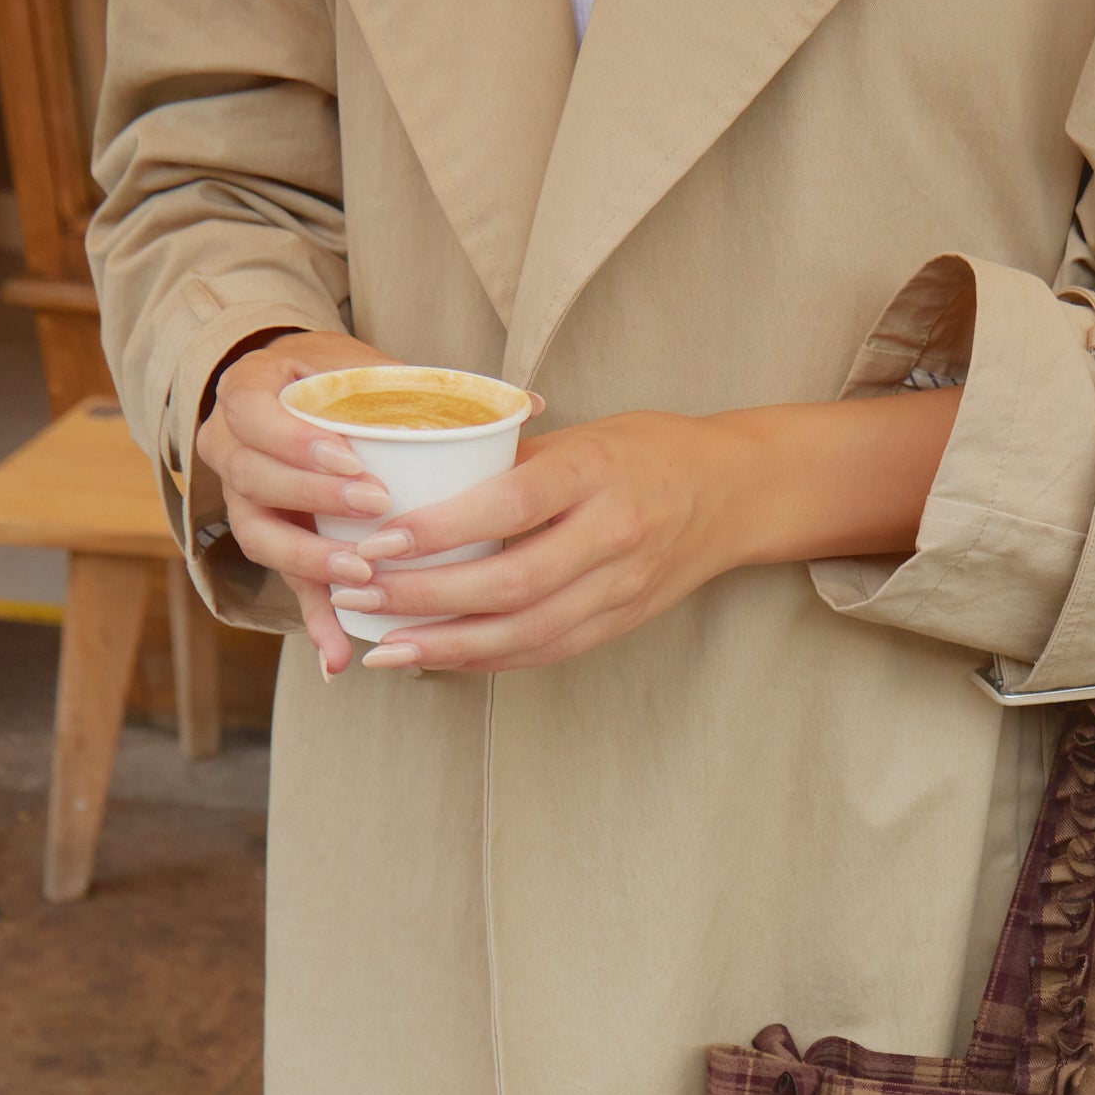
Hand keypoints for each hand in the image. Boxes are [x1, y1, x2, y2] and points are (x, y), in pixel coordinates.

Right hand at [193, 327, 403, 674]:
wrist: (296, 403)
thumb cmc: (341, 386)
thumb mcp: (370, 369)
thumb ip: (432, 387)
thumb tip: (532, 405)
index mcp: (250, 392)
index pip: (252, 413)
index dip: (294, 440)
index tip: (352, 457)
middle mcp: (230, 448)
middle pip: (253, 479)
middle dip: (313, 496)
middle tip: (375, 509)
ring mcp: (242, 499)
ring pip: (259, 536)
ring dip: (309, 562)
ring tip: (361, 578)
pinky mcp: (270, 544)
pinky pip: (284, 587)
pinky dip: (314, 622)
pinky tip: (339, 658)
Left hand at [323, 410, 751, 673]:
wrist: (734, 491)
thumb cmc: (646, 450)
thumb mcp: (581, 434)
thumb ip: (509, 462)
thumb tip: (418, 482)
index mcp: (596, 471)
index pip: (510, 505)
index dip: (440, 530)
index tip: (379, 540)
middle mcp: (614, 533)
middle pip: (510, 581)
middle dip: (425, 597)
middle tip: (360, 595)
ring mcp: (622, 585)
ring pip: (526, 631)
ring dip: (448, 645)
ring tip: (384, 648)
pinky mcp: (624, 620)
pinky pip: (548, 650)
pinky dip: (489, 659)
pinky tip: (440, 658)